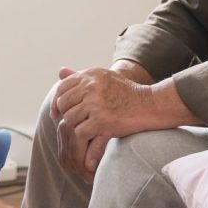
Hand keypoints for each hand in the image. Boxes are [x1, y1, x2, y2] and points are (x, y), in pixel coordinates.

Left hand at [51, 65, 151, 181]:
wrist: (150, 104)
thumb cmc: (127, 93)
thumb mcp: (105, 78)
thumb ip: (82, 77)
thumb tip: (60, 70)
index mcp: (90, 75)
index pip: (62, 87)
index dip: (58, 102)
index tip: (57, 113)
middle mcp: (91, 86)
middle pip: (64, 104)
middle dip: (67, 116)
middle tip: (76, 124)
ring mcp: (96, 103)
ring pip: (70, 120)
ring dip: (77, 127)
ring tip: (89, 129)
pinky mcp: (102, 121)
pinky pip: (81, 132)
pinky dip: (86, 137)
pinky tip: (96, 135)